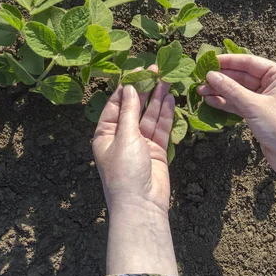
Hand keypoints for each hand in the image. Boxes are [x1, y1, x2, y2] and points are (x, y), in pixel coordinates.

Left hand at [92, 71, 177, 274]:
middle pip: (134, 108)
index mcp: (105, 134)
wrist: (142, 204)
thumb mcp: (124, 138)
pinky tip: (170, 99)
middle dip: (145, 91)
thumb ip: (130, 112)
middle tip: (157, 72)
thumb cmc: (125, 171)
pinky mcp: (156, 150)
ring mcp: (140, 143)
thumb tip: (130, 89)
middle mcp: (122, 136)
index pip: (116, 105)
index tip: (138, 71)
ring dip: (157, 100)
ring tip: (167, 81)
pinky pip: (160, 128)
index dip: (127, 88)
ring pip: (149, 116)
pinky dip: (166, 114)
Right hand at [197, 54, 275, 194]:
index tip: (209, 61)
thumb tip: (210, 75)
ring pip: (239, 90)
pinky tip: (210, 100)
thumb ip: (231, 89)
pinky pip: (239, 103)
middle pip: (243, 76)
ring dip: (220, 91)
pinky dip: (226, 102)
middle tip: (201, 77)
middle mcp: (273, 84)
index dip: (229, 62)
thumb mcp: (253, 106)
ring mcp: (265, 99)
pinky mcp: (258, 113)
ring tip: (200, 90)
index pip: (250, 62)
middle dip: (222, 78)